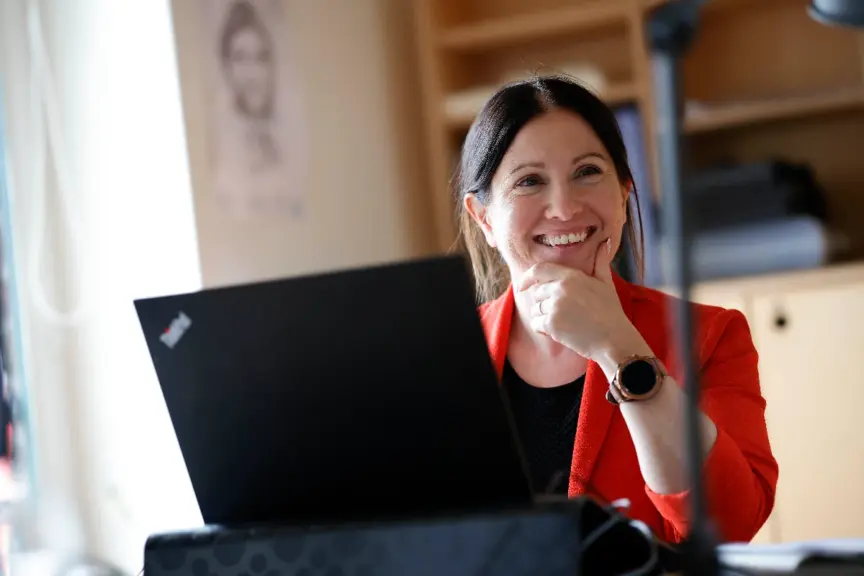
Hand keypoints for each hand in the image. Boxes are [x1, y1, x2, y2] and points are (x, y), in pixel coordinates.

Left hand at [516, 238, 646, 362]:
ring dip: (543, 317)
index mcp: (571, 276)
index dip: (527, 277)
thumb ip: (600, 262)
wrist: (613, 339)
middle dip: (544, 302)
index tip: (522, 286)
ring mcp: (555, 306)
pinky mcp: (551, 324)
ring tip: (564, 322)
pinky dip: (543, 329)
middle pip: (536, 292)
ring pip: (535, 309)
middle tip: (563, 313)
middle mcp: (560, 288)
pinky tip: (559, 332)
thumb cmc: (610, 312)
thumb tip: (606, 242)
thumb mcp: (606, 283)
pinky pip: (535, 324)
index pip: (539, 270)